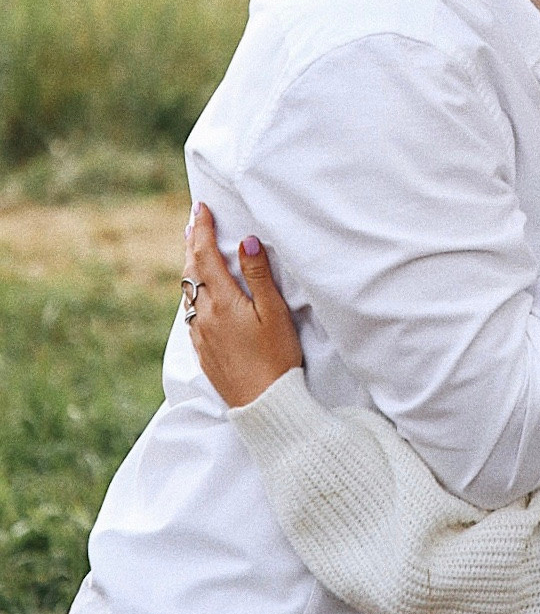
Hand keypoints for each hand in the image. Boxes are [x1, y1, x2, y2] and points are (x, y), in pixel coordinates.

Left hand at [183, 204, 302, 406]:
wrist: (263, 405)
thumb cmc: (276, 358)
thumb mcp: (274, 312)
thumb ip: (259, 275)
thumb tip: (246, 241)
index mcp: (221, 302)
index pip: (205, 256)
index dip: (202, 229)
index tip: (201, 208)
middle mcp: (203, 316)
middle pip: (191, 272)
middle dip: (193, 244)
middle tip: (195, 222)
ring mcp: (200, 335)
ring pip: (189, 293)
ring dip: (192, 268)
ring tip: (196, 251)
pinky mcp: (203, 351)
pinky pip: (192, 313)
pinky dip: (195, 293)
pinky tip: (202, 294)